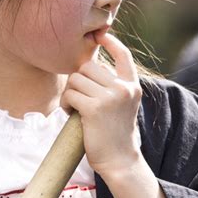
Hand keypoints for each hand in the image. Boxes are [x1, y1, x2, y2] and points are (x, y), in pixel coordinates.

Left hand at [61, 32, 142, 177]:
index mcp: (132, 86)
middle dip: (78, 80)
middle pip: (88, 66)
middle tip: (79, 98)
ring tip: (75, 108)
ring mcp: (110, 98)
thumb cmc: (116, 133)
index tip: (99, 36)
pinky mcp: (95, 109)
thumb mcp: (122, 104)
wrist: (120, 161)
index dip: (110, 42)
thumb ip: (112, 85)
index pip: (123, 55)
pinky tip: (71, 114)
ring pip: (76, 79)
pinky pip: (70, 94)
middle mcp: (123, 88)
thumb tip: (89, 66)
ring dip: (70, 93)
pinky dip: (66, 104)